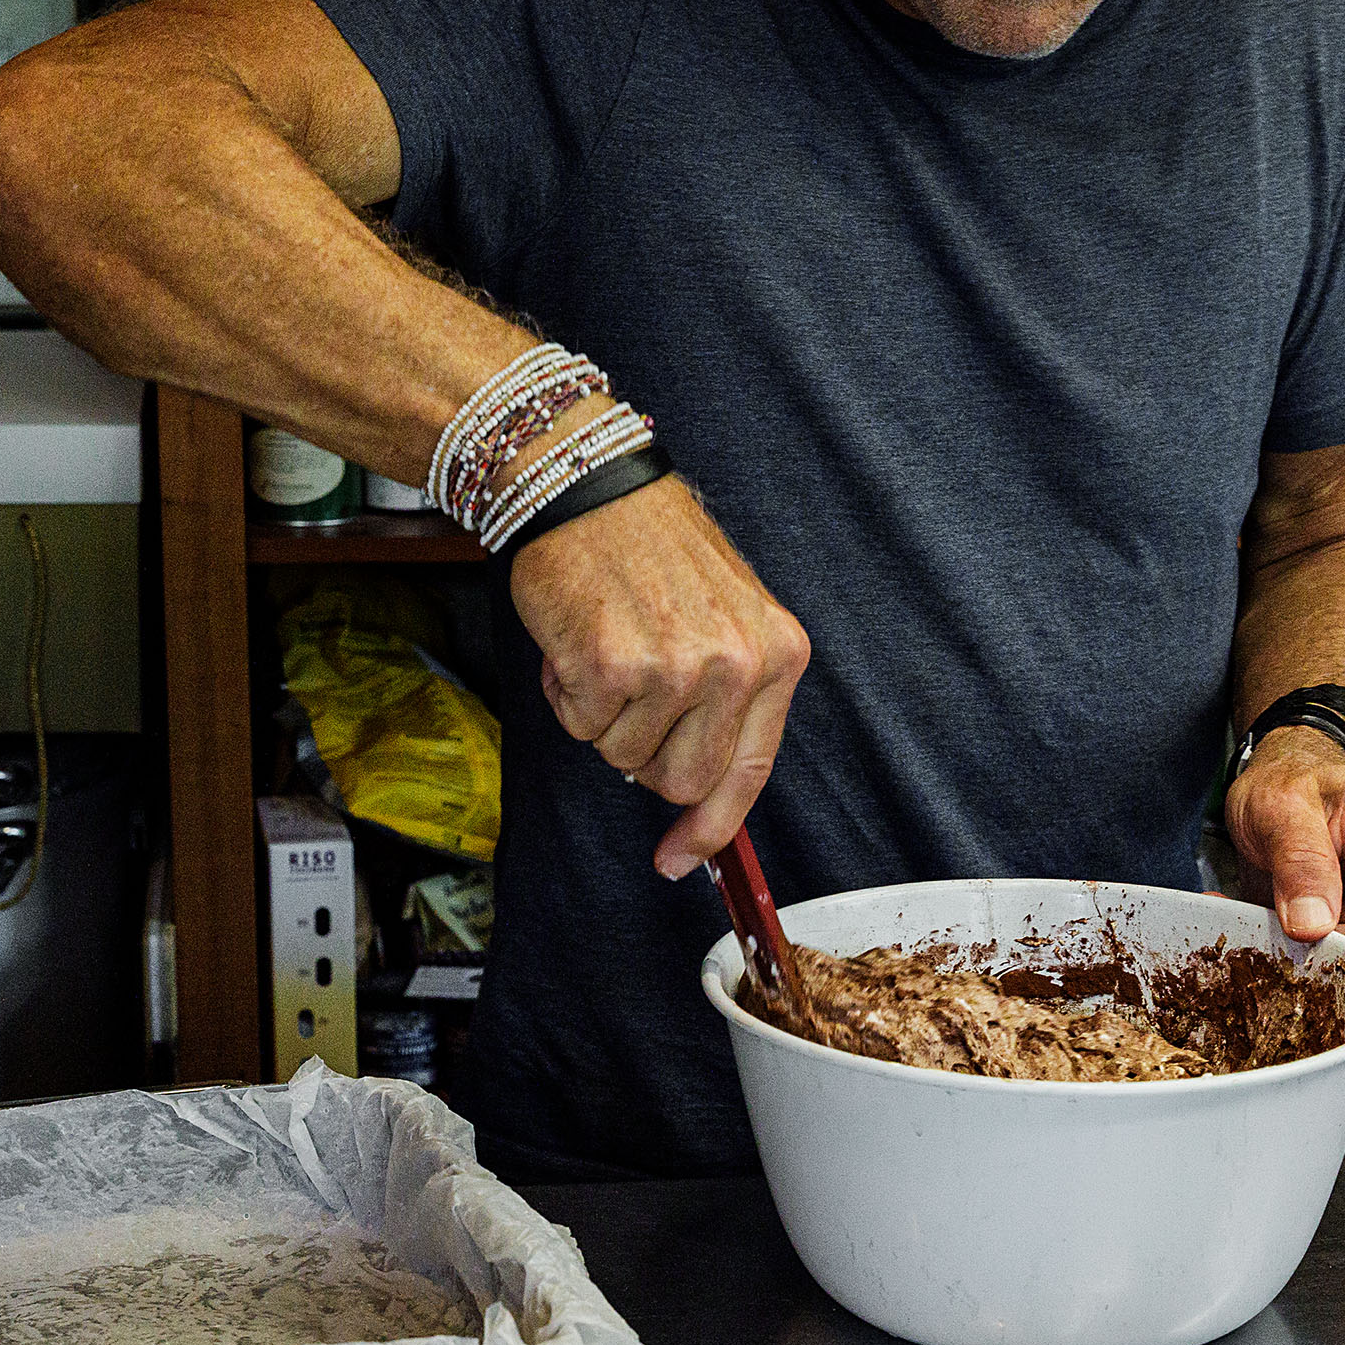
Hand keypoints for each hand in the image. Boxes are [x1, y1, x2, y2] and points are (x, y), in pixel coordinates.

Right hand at [510, 477, 809, 879]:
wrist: (588, 485)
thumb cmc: (652, 549)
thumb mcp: (726, 615)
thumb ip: (726, 698)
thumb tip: (692, 797)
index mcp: (777, 653)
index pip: (750, 770)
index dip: (713, 827)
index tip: (681, 859)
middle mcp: (735, 664)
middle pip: (681, 781)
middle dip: (644, 756)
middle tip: (628, 699)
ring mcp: (675, 668)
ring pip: (623, 757)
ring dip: (602, 717)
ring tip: (605, 650)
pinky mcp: (611, 665)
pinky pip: (580, 725)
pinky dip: (567, 694)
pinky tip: (578, 640)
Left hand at [1222, 726, 1344, 989]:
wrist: (1268, 785)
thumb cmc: (1289, 779)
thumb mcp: (1283, 807)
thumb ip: (1300, 861)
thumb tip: (1311, 926)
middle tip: (1301, 955)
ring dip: (1326, 970)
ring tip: (1273, 945)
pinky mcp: (1342, 929)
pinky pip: (1334, 964)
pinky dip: (1297, 963)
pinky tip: (1255, 938)